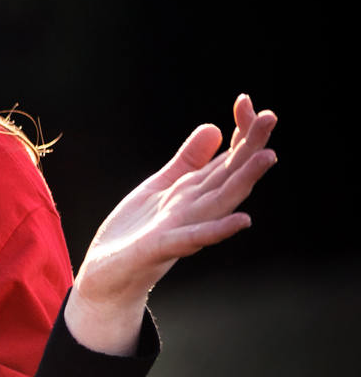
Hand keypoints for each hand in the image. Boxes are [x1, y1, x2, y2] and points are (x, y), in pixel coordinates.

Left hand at [66, 94, 277, 354]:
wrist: (106, 275)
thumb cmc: (135, 232)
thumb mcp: (158, 187)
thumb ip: (187, 161)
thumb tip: (214, 128)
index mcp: (193, 192)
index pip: (224, 158)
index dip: (236, 131)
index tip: (246, 101)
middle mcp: (194, 209)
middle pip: (228, 174)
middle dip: (249, 146)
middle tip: (271, 116)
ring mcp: (180, 229)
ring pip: (218, 202)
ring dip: (243, 180)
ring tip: (268, 155)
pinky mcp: (159, 249)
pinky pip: (191, 238)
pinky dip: (216, 230)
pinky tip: (241, 221)